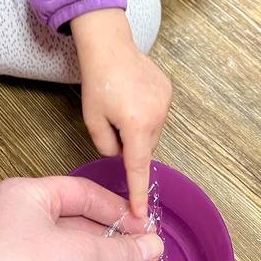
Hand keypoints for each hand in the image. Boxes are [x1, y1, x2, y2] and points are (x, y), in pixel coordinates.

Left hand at [0, 176, 164, 260]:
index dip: (117, 209)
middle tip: (154, 256)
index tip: (147, 224)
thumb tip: (150, 245)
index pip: (82, 193)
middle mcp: (24, 227)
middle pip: (83, 230)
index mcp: (27, 197)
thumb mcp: (81, 254)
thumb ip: (120, 250)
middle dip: (121, 247)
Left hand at [70, 9, 172, 219]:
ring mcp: (165, 102)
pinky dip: (145, 114)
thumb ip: (107, 146)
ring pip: (152, 132)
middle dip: (130, 144)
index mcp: (136, 125)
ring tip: (121, 106)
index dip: (139, 193)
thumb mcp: (93, 120)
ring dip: (138, 128)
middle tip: (112, 124)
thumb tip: (121, 154)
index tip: (142, 214)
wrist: (108, 45)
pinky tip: (131, 97)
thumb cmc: (97, 80)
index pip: (139, 168)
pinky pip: (157, 114)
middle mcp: (156, 115)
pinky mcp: (167, 91)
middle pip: (145, 147)